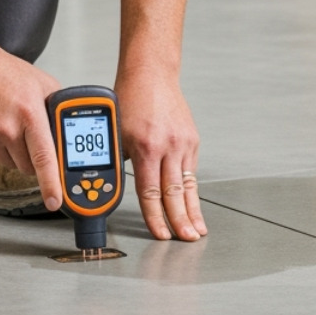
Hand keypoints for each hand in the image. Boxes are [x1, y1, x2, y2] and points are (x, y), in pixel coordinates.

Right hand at [0, 46, 65, 210]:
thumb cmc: (4, 72)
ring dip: (18, 154)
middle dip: (37, 159)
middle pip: (30, 166)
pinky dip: (0, 149)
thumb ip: (58, 109)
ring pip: (13, 165)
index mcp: (29, 114)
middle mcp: (7, 129)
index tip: (56, 201)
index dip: (52, 184)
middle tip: (33, 137)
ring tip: (12, 125)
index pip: (44, 157)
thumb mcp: (43, 84)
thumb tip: (70, 132)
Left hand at [117, 67, 204, 241]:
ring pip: (188, 185)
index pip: (151, 192)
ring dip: (193, 211)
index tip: (160, 234)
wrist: (152, 74)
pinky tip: (194, 204)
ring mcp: (183, 143)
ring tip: (198, 230)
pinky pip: (191, 170)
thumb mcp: (117, 132)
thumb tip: (117, 185)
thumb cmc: (131, 98)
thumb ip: (121, 160)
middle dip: (181, 221)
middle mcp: (168, 147)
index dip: (155, 217)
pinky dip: (192, 190)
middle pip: (175, 193)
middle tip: (187, 240)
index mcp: (146, 147)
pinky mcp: (192, 139)